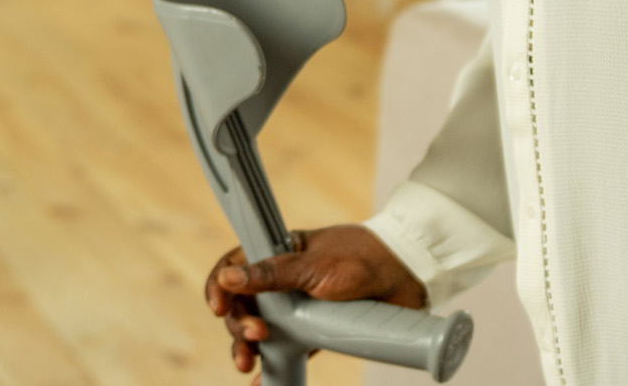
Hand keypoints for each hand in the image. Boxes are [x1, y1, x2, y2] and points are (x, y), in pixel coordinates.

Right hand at [203, 225, 428, 379]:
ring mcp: (297, 307)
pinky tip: (262, 381)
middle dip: (238, 324)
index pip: (234, 267)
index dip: (219, 288)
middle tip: (255, 335)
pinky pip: (286, 350)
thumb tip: (228, 278)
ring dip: (247, 348)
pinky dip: (272, 366)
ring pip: (259, 331)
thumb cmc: (364, 259)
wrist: (409, 276)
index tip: (218, 307)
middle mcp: (283, 281)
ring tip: (248, 364)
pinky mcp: (313, 330)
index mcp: (278, 253)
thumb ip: (273, 273)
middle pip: (242, 306)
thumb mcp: (315, 266)